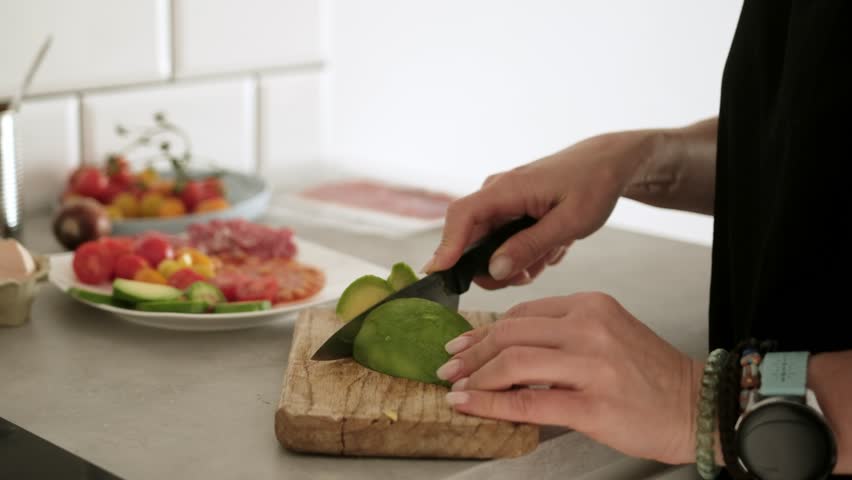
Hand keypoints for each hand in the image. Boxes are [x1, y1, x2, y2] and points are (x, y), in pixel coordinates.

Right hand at [423, 131, 655, 288]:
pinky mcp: (511, 209)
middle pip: (473, 240)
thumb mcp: (569, 223)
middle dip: (497, 267)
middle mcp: (496, 193)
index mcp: (507, 189)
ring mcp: (502, 201)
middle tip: (530, 275)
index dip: (446, 247)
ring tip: (553, 253)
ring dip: (519, 260)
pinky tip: (553, 245)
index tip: (438, 274)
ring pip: (492, 246)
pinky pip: (506, 241)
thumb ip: (530, 246)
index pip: (461, 216)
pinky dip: (527, 251)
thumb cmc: (595, 185)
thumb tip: (493, 270)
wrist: (609, 163)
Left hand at [436, 293, 700, 464]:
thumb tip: (504, 350)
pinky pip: (528, 403)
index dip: (484, 330)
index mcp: (590, 306)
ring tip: (456, 387)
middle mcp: (589, 328)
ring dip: (476, 377)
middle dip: (472, 352)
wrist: (698, 406)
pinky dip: (490, 404)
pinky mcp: (593, 405)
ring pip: (513, 363)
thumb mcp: (606, 334)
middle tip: (449, 366)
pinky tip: (470, 405)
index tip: (462, 344)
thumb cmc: (650, 375)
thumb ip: (560, 334)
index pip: (522, 312)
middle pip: (511, 333)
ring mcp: (592, 366)